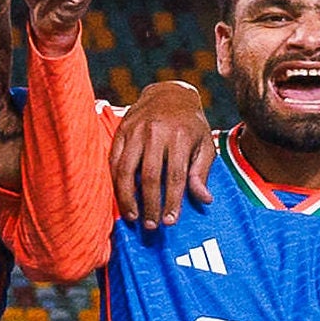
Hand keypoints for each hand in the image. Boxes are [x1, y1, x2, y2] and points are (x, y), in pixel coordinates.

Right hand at [116, 78, 220, 226]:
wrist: (169, 93)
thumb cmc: (191, 124)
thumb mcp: (204, 144)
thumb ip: (202, 172)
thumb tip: (205, 200)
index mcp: (180, 136)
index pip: (175, 176)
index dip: (172, 202)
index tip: (169, 222)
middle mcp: (156, 132)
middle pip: (150, 176)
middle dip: (150, 204)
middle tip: (151, 227)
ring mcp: (135, 130)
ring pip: (127, 169)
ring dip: (128, 197)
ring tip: (133, 217)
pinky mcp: (121, 131)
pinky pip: (114, 160)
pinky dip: (116, 181)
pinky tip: (121, 197)